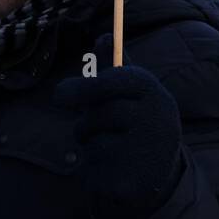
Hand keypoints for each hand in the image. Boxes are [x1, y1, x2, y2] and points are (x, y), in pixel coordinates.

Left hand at [53, 34, 183, 218]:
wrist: (159, 177)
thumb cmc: (139, 125)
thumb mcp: (133, 96)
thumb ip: (116, 69)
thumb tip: (104, 36)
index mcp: (156, 95)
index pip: (117, 81)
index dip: (85, 86)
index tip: (59, 95)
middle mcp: (155, 123)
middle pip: (101, 111)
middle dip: (84, 117)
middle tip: (74, 116)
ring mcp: (143, 154)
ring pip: (94, 139)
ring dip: (89, 141)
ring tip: (104, 143)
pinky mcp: (128, 181)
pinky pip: (92, 167)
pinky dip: (90, 167)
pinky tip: (108, 167)